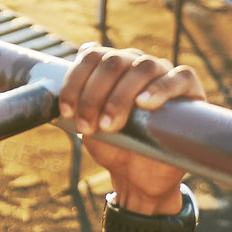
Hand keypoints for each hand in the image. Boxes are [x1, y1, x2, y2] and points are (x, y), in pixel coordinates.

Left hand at [58, 44, 203, 211]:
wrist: (138, 177)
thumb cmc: (113, 147)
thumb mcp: (86, 125)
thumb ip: (71, 107)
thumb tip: (42, 97)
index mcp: (111, 66)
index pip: (91, 54)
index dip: (75, 80)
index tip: (66, 111)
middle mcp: (136, 63)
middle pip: (113, 60)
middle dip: (94, 94)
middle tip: (87, 126)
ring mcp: (164, 74)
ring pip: (143, 67)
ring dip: (120, 97)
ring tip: (110, 125)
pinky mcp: (188, 91)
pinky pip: (181, 77)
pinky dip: (162, 87)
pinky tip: (145, 103)